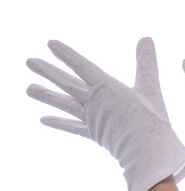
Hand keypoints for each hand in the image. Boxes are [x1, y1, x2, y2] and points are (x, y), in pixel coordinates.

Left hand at [26, 38, 184, 190]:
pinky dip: (59, 123)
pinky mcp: (93, 134)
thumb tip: (146, 38)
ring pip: (64, 104)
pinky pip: (72, 127)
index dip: (66, 54)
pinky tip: (43, 119)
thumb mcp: (150, 87)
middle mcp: (94, 101)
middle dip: (48, 71)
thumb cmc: (151, 119)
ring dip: (46, 95)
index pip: (81, 66)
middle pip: (67, 83)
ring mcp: (91, 118)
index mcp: (106, 87)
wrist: (147, 152)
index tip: (50, 44)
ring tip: (28, 89)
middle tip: (29, 61)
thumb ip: (146, 62)